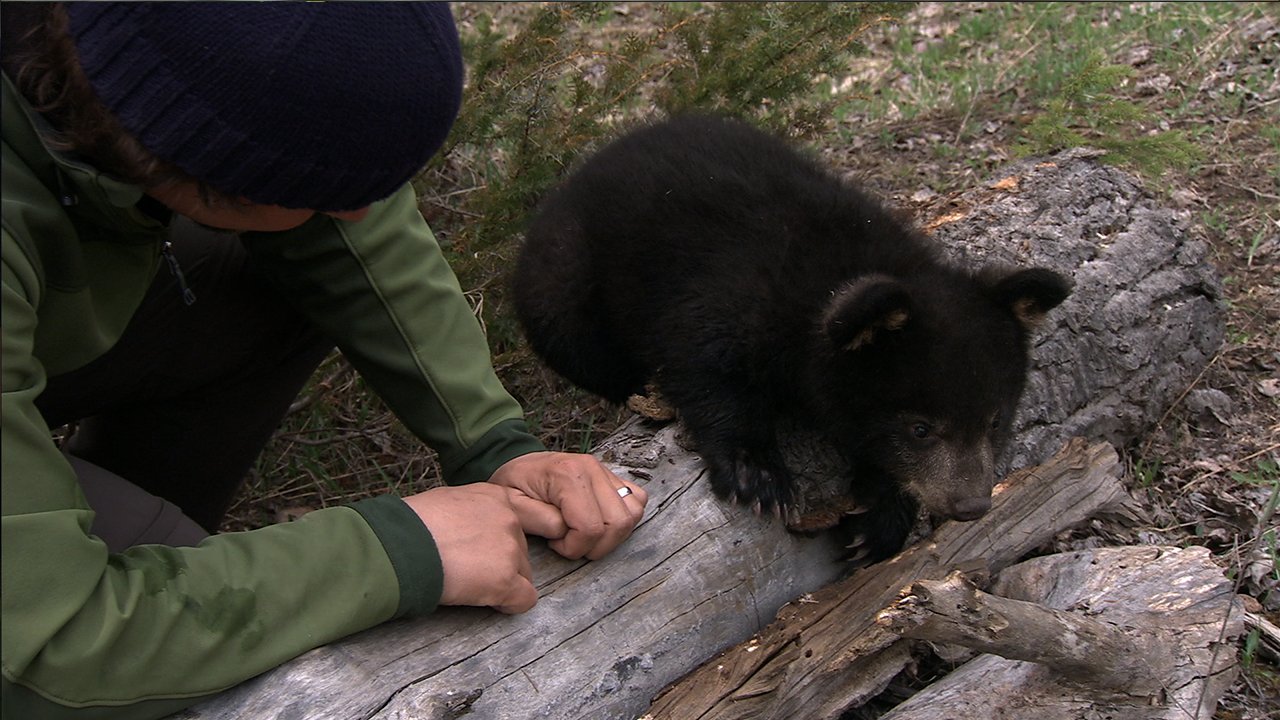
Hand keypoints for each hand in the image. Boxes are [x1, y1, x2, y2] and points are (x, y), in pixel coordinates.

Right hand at [401, 484, 536, 613]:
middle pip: (522, 550)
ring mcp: (510, 549)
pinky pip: (525, 600)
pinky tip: (485, 601)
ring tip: (468, 583)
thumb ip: (472, 513)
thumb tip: (470, 527)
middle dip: (502, 563)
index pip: (526, 516)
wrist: (399, 545)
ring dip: (502, 582)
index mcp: (496, 496)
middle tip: (469, 569)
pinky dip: (508, 604)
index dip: (510, 536)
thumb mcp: (447, 502)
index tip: (495, 548)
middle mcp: (510, 519)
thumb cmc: (410, 525)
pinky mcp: (506, 580)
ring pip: (524, 575)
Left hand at [489, 451, 647, 560]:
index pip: (590, 527)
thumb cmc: (515, 484)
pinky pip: (637, 500)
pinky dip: (624, 518)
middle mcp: (593, 469)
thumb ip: (539, 521)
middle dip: (595, 546)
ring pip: (632, 515)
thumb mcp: (512, 505)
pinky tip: (600, 522)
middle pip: (618, 523)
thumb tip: (565, 532)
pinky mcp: (613, 476)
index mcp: (568, 475)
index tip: (555, 544)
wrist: (519, 460)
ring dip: (612, 536)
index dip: (574, 547)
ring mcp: (605, 471)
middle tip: (570, 544)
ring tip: (584, 534)